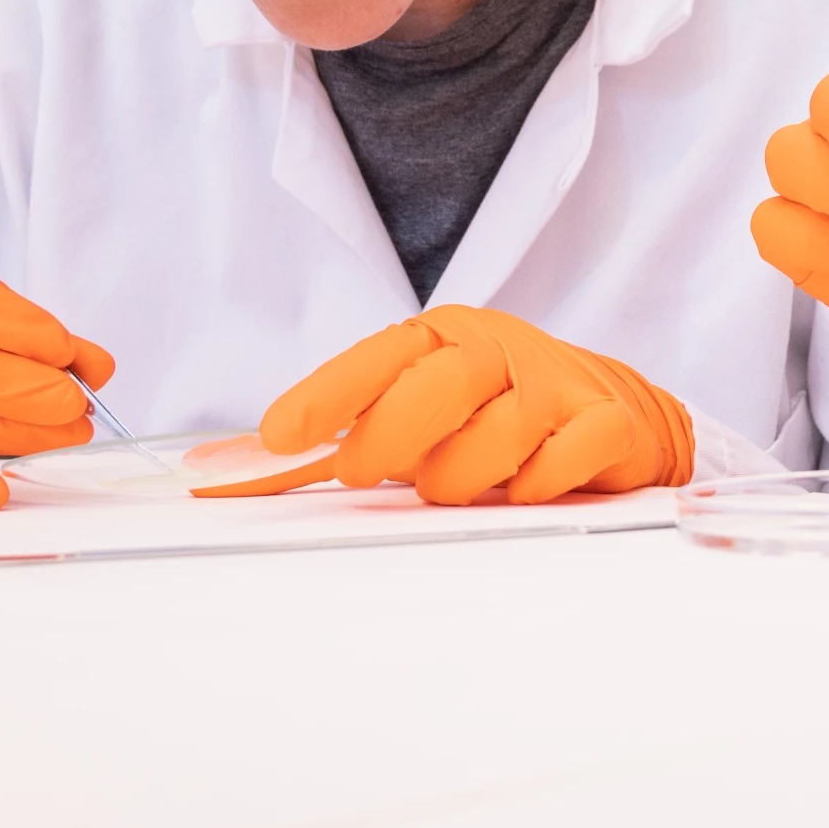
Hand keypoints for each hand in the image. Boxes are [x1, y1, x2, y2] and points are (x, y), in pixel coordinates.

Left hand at [252, 306, 692, 504]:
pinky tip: (525, 488)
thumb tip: (212, 472)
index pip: (382, 356)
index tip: (281, 434)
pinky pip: (561, 461)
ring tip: (453, 486)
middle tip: (361, 470)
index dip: (331, 392)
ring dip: (463, 475)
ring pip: (497, 432)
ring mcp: (558, 385)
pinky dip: (534, 485)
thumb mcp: (406, 419)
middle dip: (393, 432)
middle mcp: (501, 351)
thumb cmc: (493, 416)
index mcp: (445, 339)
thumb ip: (319, 445)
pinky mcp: (605, 424)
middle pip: (442, 381)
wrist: (616, 415)